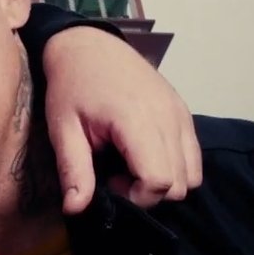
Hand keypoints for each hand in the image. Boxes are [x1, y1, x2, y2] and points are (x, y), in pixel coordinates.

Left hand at [41, 26, 201, 213]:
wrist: (86, 45)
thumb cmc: (70, 84)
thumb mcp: (63, 128)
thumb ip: (74, 169)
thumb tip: (75, 209)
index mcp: (137, 120)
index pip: (159, 181)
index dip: (135, 195)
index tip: (108, 183)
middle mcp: (168, 117)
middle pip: (179, 184)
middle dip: (147, 192)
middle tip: (114, 175)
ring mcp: (180, 113)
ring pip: (192, 174)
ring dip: (163, 180)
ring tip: (127, 164)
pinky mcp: (183, 111)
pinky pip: (193, 155)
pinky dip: (174, 165)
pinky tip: (141, 152)